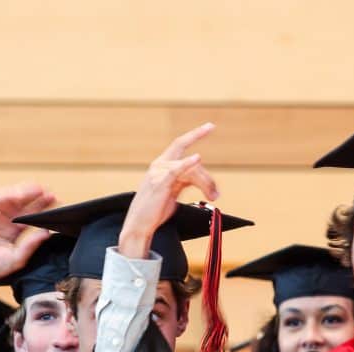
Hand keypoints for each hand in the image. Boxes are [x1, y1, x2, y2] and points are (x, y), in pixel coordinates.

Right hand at [0, 183, 55, 284]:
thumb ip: (31, 244)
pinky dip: (7, 195)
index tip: (55, 205)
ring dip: (24, 194)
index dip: (42, 210)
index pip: (30, 218)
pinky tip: (20, 194)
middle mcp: (3, 222)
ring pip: (10, 200)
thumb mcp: (17, 257)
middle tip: (50, 194)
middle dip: (36, 199)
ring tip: (38, 190)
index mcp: (13, 233)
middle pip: (22, 206)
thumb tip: (47, 232)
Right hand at [119, 122, 219, 259]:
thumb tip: (204, 182)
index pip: (180, 144)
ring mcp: (158, 173)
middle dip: (201, 154)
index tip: (210, 125)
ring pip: (189, 170)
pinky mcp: (159, 184)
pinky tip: (197, 159)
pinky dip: (187, 163)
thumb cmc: (155, 210)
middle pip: (187, 155)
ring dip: (205, 183)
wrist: (140, 225)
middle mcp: (159, 165)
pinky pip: (176, 170)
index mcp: (162, 165)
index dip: (195, 134)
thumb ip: (185, 181)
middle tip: (213, 165)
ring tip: (212, 197)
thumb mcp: (173, 192)